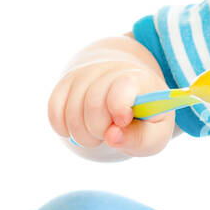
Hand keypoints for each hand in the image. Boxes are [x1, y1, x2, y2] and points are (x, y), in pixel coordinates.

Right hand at [48, 59, 172, 157]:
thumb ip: (140, 139)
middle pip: (93, 105)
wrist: (127, 92)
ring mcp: (85, 73)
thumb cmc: (144, 118)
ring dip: (83, 136)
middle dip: (100, 131)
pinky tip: (79, 129)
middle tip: (110, 134)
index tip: (122, 120)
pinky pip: (54, 111)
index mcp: (140, 80)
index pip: (122, 86)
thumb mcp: (155, 134)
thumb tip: (112, 137)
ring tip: (97, 134)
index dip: (119, 106)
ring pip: (71, 112)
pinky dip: (64, 128)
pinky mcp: (65, 82)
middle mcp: (110, 70)